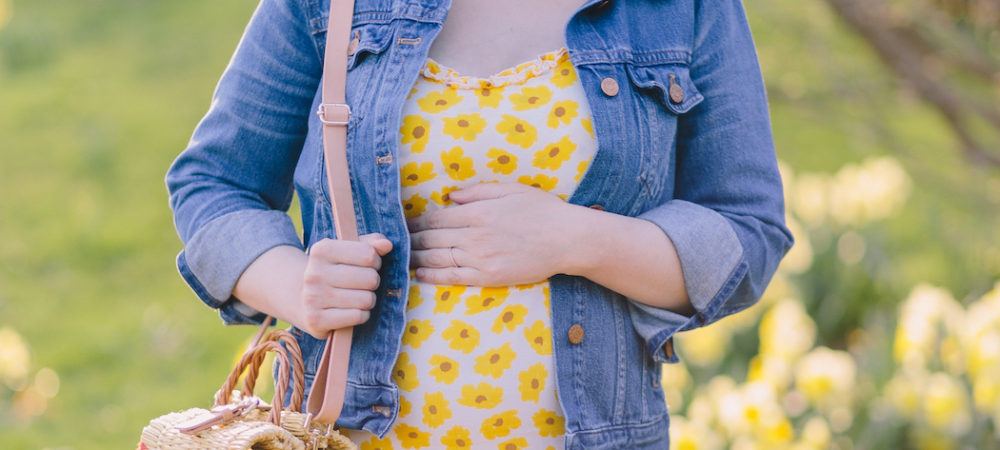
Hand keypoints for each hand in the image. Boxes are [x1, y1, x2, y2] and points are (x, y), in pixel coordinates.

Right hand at [297, 233, 392, 338]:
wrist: (299, 297)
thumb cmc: (333, 270)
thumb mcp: (347, 251)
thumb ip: (370, 244)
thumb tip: (387, 245)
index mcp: (322, 250)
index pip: (368, 254)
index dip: (375, 261)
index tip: (367, 265)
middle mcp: (314, 273)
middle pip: (370, 278)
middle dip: (373, 282)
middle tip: (362, 284)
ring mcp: (313, 298)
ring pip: (366, 299)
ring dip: (368, 300)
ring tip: (357, 297)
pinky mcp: (316, 320)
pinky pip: (357, 316)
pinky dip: (361, 315)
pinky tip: (351, 310)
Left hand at [408, 183, 586, 285]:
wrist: (568, 239)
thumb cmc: (542, 210)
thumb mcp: (510, 189)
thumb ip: (476, 191)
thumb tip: (449, 196)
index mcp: (478, 212)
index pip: (435, 218)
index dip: (415, 222)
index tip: (403, 224)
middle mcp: (474, 236)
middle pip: (431, 239)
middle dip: (411, 240)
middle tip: (395, 242)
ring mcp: (480, 258)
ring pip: (437, 259)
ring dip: (416, 258)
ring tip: (401, 259)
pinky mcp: (488, 278)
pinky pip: (453, 278)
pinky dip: (432, 276)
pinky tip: (420, 275)